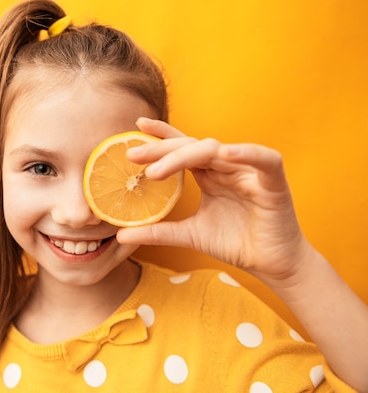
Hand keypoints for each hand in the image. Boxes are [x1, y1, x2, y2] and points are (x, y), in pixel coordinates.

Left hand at [117, 117, 309, 280]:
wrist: (271, 266)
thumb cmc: (235, 243)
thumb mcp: (189, 235)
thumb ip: (158, 231)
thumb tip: (121, 235)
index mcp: (209, 174)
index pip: (182, 148)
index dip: (161, 136)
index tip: (135, 128)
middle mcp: (227, 167)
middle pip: (192, 147)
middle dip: (161, 148)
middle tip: (133, 154)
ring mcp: (249, 172)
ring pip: (217, 150)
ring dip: (185, 156)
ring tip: (156, 170)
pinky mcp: (273, 182)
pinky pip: (264, 159)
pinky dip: (247, 153)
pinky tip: (225, 154)